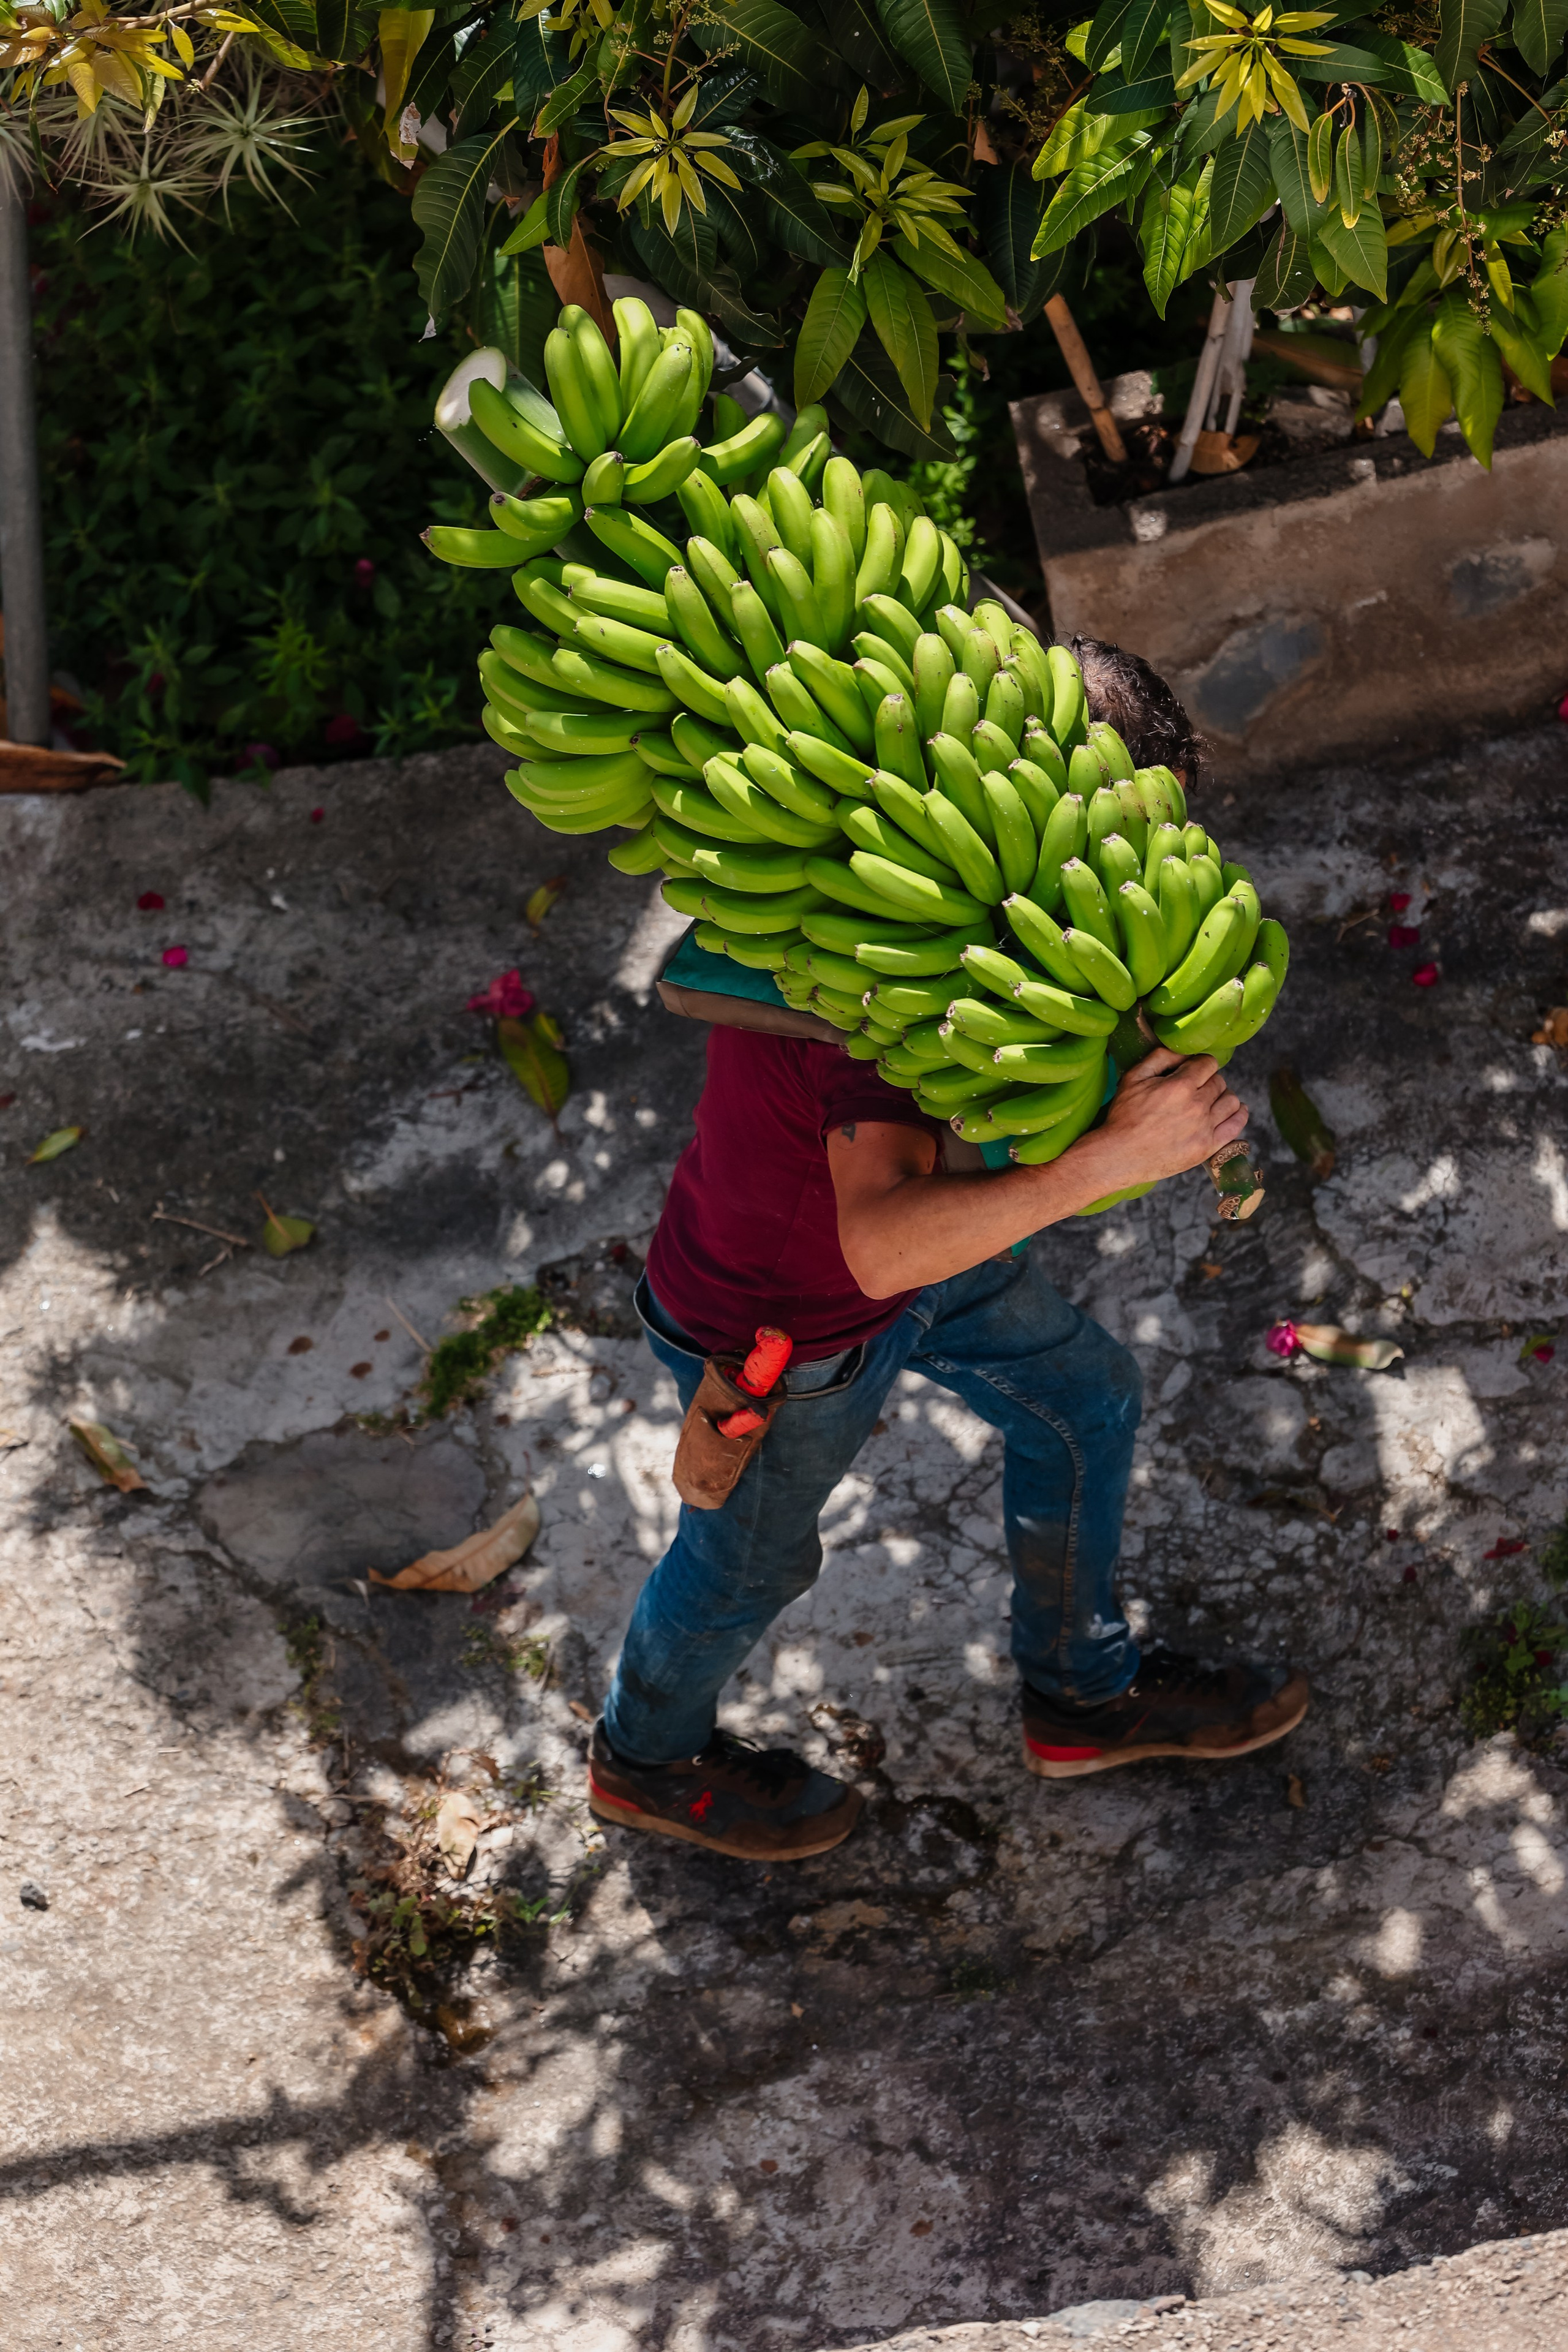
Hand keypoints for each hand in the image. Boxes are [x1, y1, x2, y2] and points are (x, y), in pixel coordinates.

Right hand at [1090, 1048, 1247, 1189]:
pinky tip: (1233, 1111)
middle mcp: (1197, 1106)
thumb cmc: (1123, 1116)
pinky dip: (1239, 1115)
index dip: (1200, 1064)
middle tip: (1195, 1088)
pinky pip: (1236, 1126)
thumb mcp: (1133, 1077)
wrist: (1119, 1156)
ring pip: (1231, 1102)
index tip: (1193, 1070)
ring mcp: (1205, 1129)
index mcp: (1180, 1086)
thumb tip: (1183, 1051)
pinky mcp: (1208, 1147)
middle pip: (1220, 1082)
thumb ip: (1160, 1057)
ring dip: (1223, 1096)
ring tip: (1211, 1100)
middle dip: (1209, 1080)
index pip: (1208, 1063)